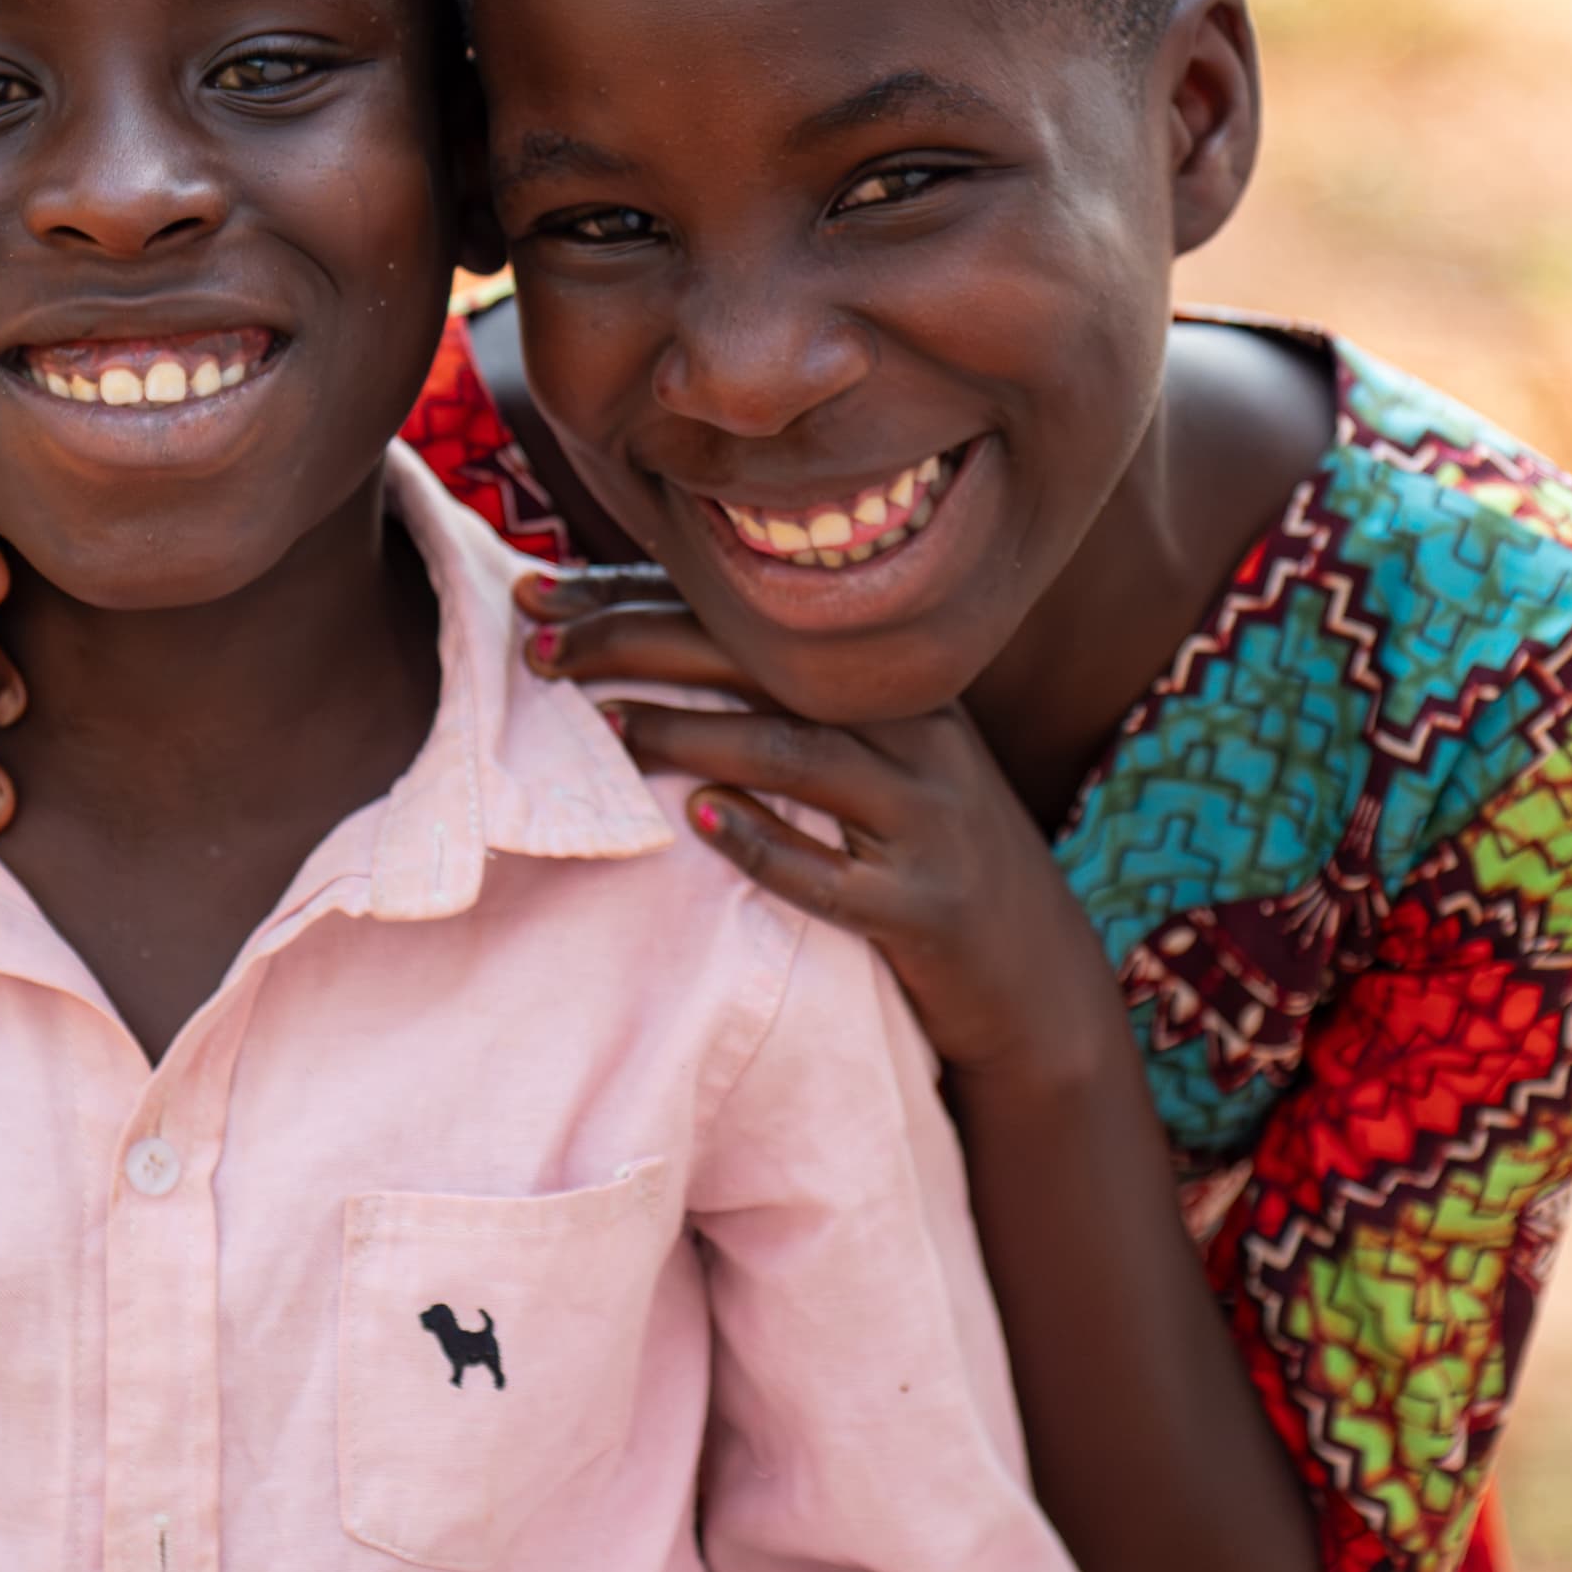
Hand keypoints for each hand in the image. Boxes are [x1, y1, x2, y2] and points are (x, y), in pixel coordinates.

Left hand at [517, 568, 1116, 1087]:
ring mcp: (926, 819)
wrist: (1036, 977)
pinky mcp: (925, 906)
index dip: (637, 595)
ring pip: (798, 753)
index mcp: (890, 682)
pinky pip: (834, 875)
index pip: (749, 614)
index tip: (536, 594)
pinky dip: (766, 842)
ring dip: (691, 734)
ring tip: (601, 724)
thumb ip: (786, 705)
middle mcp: (915, 732)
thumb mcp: (876, 763)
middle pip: (763, 662)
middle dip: (638, 641)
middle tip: (536, 650)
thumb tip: (641, 651)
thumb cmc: (925, 856)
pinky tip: (701, 822)